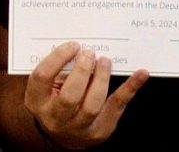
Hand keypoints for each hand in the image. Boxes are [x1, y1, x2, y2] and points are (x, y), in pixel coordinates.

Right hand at [24, 41, 148, 148]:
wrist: (65, 134)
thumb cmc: (57, 99)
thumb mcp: (49, 86)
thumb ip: (59, 68)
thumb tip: (80, 43)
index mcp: (37, 101)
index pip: (41, 77)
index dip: (57, 58)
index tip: (73, 45)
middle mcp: (55, 118)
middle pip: (69, 96)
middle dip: (82, 71)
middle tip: (90, 53)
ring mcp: (78, 127)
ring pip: (92, 105)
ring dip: (101, 79)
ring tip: (105, 61)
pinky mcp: (100, 129)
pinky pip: (117, 105)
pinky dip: (131, 87)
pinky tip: (141, 73)